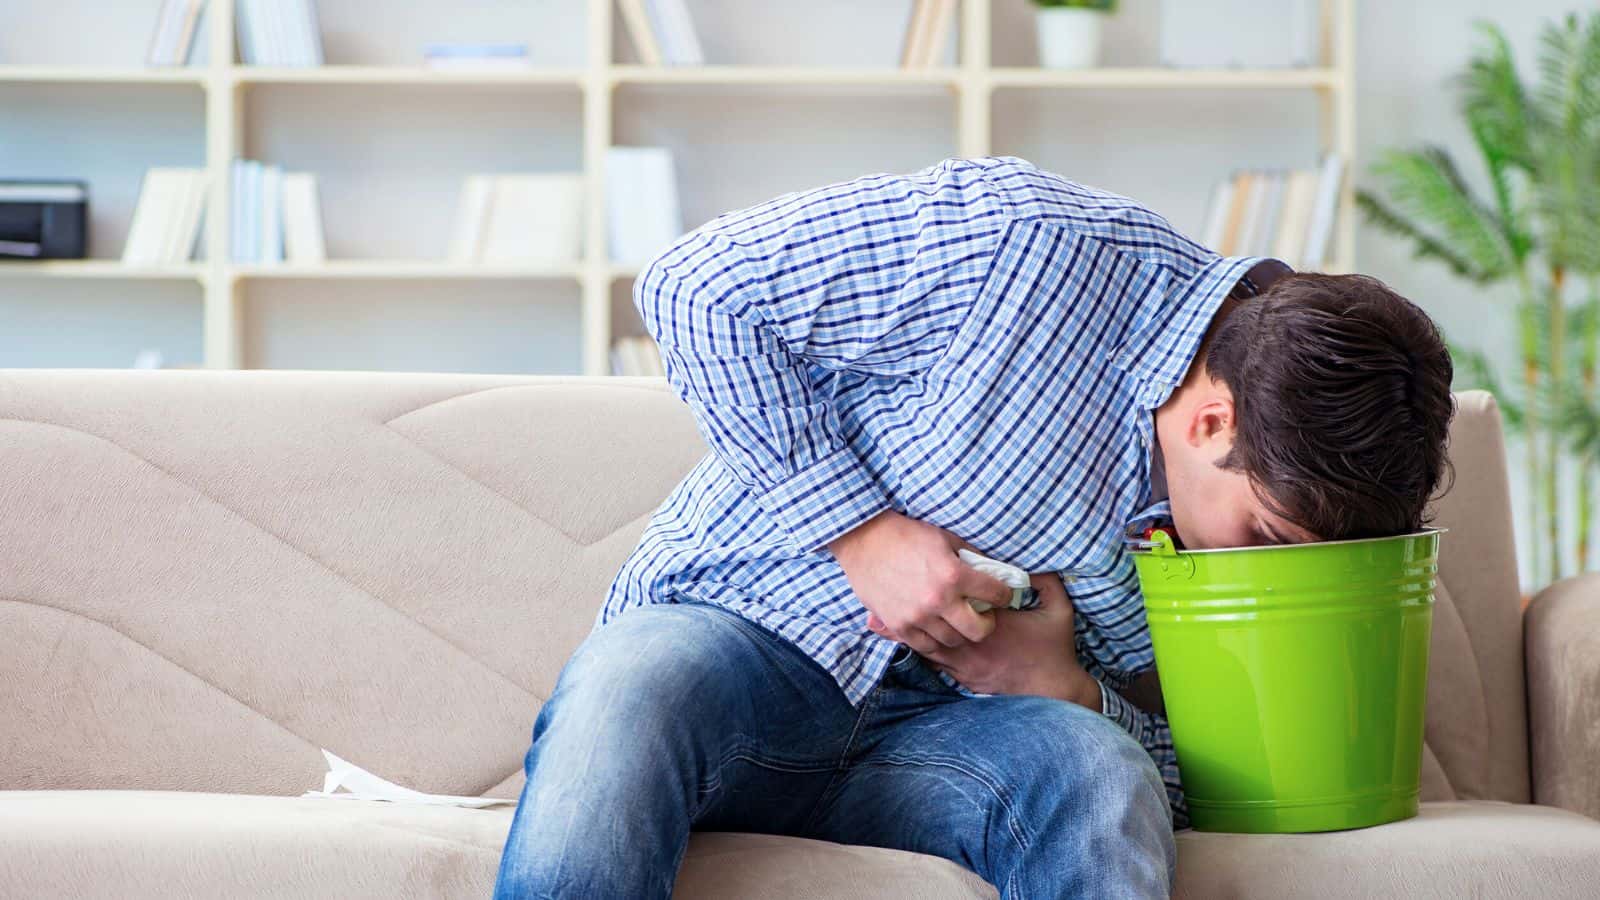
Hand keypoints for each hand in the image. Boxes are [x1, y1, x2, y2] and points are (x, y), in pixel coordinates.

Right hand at [826, 509, 1012, 653]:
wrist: (864, 540)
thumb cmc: (906, 535)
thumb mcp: (945, 537)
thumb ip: (971, 557)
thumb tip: (994, 570)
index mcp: (954, 575)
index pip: (996, 594)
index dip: (1004, 594)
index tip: (1002, 595)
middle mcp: (938, 600)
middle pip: (979, 631)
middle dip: (987, 623)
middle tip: (982, 614)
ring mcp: (917, 617)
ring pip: (953, 641)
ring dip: (960, 631)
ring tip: (956, 620)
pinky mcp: (898, 626)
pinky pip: (926, 646)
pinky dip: (935, 640)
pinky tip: (936, 628)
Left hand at [911, 572, 1101, 709]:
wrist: (1053, 691)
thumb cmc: (1056, 648)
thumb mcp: (1060, 608)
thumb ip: (1046, 581)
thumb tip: (1029, 562)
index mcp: (993, 623)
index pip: (964, 596)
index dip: (959, 584)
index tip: (961, 577)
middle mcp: (973, 644)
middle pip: (940, 617)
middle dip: (937, 603)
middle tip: (940, 590)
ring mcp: (965, 664)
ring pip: (931, 641)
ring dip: (931, 625)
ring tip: (932, 610)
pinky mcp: (962, 678)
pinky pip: (934, 661)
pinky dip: (932, 646)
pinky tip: (936, 634)